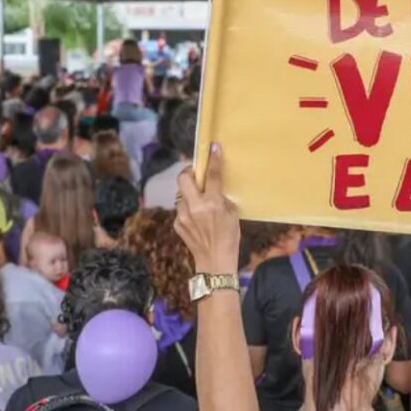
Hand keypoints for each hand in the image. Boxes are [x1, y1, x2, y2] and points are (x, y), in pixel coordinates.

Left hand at [174, 142, 239, 274]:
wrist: (215, 262)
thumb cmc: (230, 238)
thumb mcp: (233, 214)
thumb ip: (221, 199)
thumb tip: (214, 190)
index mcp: (212, 203)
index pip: (211, 175)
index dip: (212, 159)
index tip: (213, 147)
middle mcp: (195, 207)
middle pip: (183, 178)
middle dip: (189, 172)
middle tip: (196, 174)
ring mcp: (183, 216)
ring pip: (181, 194)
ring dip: (189, 193)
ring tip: (199, 201)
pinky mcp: (177, 224)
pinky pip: (181, 209)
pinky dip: (188, 209)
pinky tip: (196, 217)